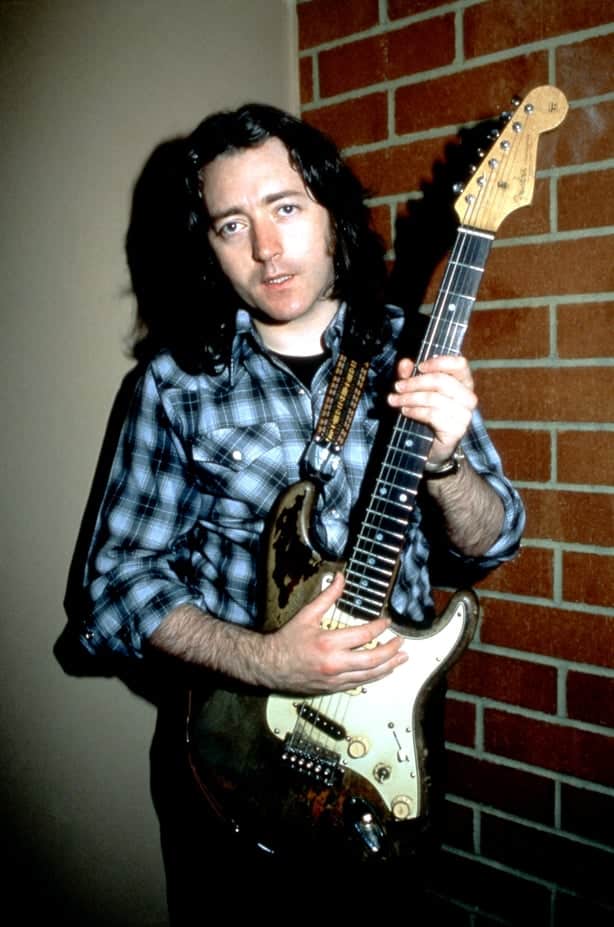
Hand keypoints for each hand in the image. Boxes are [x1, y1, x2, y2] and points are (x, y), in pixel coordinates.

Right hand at [261, 573, 406, 693]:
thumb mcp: (306, 615)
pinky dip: (374, 677)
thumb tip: (340, 578)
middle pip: (372, 659)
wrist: (269, 667)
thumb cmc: (287, 641)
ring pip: (369, 675)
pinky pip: (360, 684)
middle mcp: (334, 663)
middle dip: (391, 650)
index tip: (387, 621)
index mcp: (328, 643)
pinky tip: (383, 671)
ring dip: (389, 667)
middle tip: (401, 642)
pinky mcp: (333, 688)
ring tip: (401, 659)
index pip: (364, 635)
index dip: (380, 627)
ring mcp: (335, 679)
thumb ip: (327, 597)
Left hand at [387, 355, 476, 465]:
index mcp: (464, 382)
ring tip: (395, 401)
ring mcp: (465, 414)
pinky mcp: (457, 430)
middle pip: (442, 381)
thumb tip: (404, 363)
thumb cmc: (425, 414)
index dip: (439, 362)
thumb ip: (409, 375)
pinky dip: (415, 411)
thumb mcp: (415, 391)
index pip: (459, 364)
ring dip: (410, 398)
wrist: (431, 448)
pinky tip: (405, 411)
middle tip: (398, 387)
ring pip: (435, 398)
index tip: (419, 367)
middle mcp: (468, 397)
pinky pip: (433, 415)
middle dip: (415, 383)